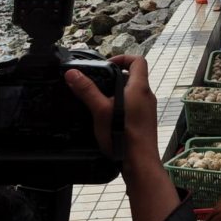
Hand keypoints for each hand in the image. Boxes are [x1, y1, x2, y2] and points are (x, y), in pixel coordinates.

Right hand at [65, 55, 156, 175]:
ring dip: (118, 93)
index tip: (106, 64)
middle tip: (98, 84)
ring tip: (99, 101)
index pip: (138, 60)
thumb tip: (72, 73)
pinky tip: (108, 118)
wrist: (140, 162)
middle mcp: (148, 96)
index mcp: (140, 88)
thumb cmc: (123, 135)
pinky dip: (122, 106)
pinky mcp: (145, 122)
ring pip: (133, 93)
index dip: (123, 57)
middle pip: (134, 76)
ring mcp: (148, 110)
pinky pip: (134, 106)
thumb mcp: (100, 110)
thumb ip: (87, 90)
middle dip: (115, 77)